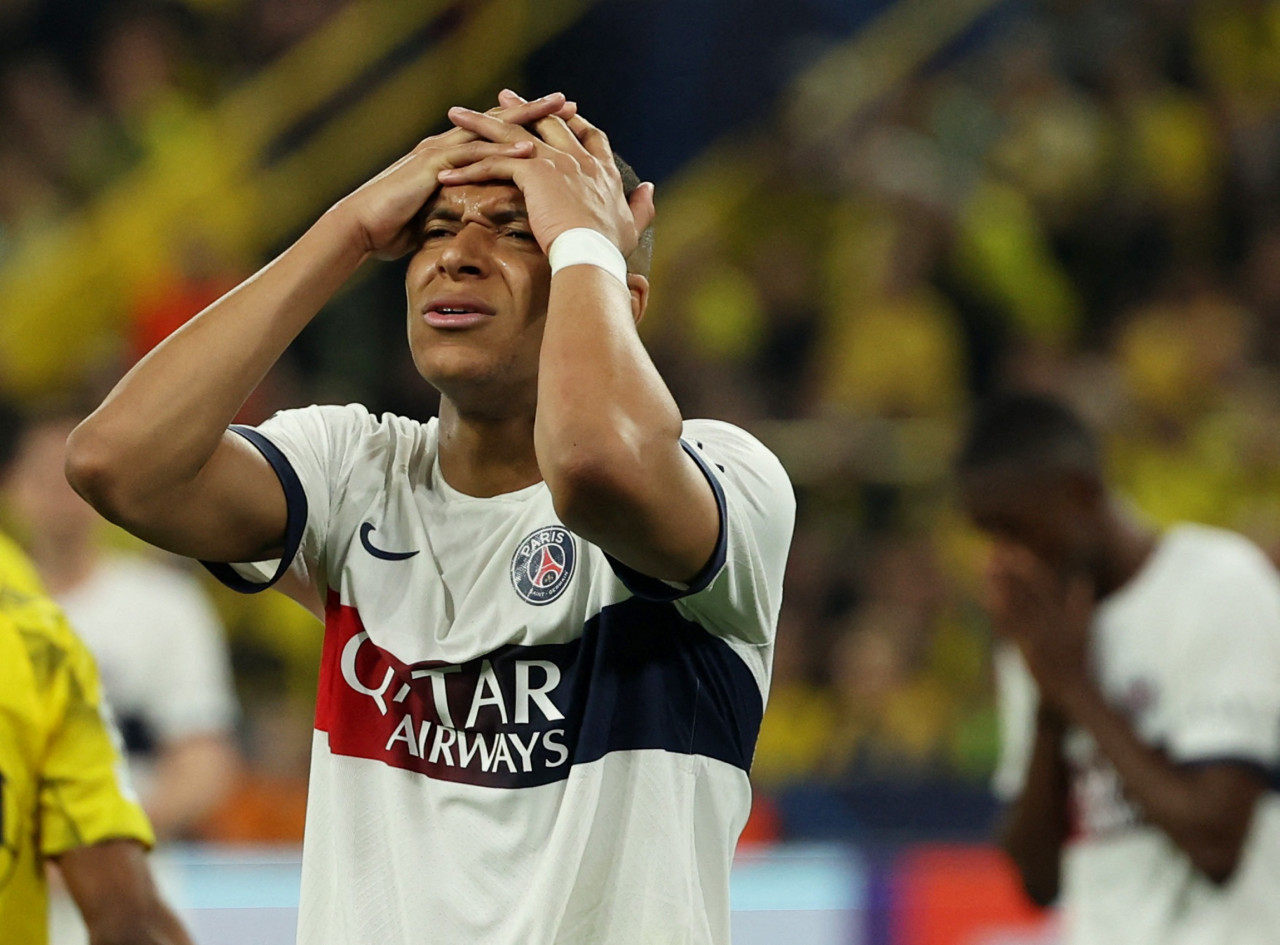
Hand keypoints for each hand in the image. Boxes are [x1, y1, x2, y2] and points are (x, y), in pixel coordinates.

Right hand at [328, 92, 576, 259]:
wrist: (363, 227)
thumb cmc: (396, 226)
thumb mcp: (439, 214)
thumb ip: (460, 207)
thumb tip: (483, 221)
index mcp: (453, 155)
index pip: (496, 135)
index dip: (527, 126)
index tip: (559, 120)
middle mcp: (448, 145)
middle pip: (499, 123)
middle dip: (534, 111)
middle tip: (566, 101)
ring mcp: (441, 152)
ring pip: (491, 130)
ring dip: (526, 120)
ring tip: (556, 111)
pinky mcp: (433, 166)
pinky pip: (473, 156)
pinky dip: (501, 153)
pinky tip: (527, 151)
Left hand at [434, 96, 655, 255]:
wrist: (592, 257)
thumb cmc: (610, 250)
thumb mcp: (634, 225)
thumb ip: (642, 204)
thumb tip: (650, 187)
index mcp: (601, 170)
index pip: (587, 135)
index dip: (571, 122)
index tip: (560, 110)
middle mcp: (579, 158)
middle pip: (546, 122)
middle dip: (523, 107)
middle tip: (502, 97)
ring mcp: (556, 162)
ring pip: (511, 134)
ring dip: (480, 124)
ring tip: (456, 115)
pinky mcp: (534, 174)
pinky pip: (494, 164)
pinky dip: (468, 167)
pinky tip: (446, 172)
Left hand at [984, 543, 1095, 710]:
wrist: (1074, 689)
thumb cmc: (1077, 660)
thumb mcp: (1084, 629)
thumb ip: (1080, 604)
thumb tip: (1083, 581)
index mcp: (1065, 613)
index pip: (1045, 582)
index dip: (1028, 565)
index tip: (1013, 550)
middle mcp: (1054, 619)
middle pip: (1029, 587)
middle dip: (1012, 567)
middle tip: (995, 550)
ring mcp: (1041, 632)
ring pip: (1018, 601)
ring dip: (1001, 582)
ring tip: (984, 565)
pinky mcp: (1029, 646)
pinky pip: (1012, 623)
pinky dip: (999, 609)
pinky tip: (986, 595)